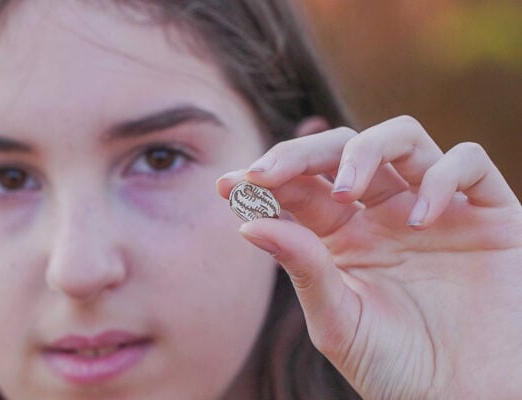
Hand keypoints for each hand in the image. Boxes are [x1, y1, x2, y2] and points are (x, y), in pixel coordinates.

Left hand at [217, 116, 521, 398]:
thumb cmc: (398, 370)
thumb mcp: (340, 323)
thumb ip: (303, 270)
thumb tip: (248, 225)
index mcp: (344, 236)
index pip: (301, 187)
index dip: (266, 178)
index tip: (228, 184)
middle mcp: (385, 213)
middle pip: (342, 149)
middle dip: (302, 153)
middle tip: (269, 173)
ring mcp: (436, 208)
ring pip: (401, 139)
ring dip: (364, 151)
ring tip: (344, 192)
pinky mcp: (491, 214)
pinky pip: (467, 163)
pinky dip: (441, 177)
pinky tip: (419, 218)